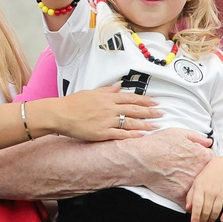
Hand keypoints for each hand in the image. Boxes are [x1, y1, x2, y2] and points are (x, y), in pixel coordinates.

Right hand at [40, 84, 160, 140]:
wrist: (60, 114)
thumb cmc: (73, 103)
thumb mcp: (91, 92)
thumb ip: (107, 90)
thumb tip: (119, 86)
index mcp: (107, 97)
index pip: (131, 98)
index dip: (145, 100)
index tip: (155, 102)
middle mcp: (110, 108)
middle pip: (134, 109)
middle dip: (150, 111)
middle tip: (162, 113)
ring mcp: (106, 121)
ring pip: (130, 122)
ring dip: (145, 124)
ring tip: (157, 125)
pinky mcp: (102, 133)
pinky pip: (121, 135)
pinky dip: (132, 135)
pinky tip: (142, 135)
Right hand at [130, 129, 212, 205]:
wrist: (141, 159)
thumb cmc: (157, 144)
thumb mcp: (178, 133)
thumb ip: (197, 137)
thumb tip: (208, 142)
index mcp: (202, 156)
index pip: (212, 161)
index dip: (204, 161)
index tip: (198, 163)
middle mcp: (199, 171)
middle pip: (208, 177)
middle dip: (202, 176)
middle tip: (191, 174)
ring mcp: (190, 185)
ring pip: (200, 192)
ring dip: (197, 192)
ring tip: (190, 189)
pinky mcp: (180, 195)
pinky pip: (190, 203)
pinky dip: (188, 203)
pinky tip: (185, 201)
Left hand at [186, 157, 222, 221]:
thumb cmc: (207, 176)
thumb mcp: (195, 183)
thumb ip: (190, 196)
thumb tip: (188, 208)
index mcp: (200, 187)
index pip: (197, 204)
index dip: (195, 215)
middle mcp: (211, 190)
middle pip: (207, 209)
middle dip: (203, 220)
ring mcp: (221, 192)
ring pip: (217, 210)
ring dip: (212, 219)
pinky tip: (222, 220)